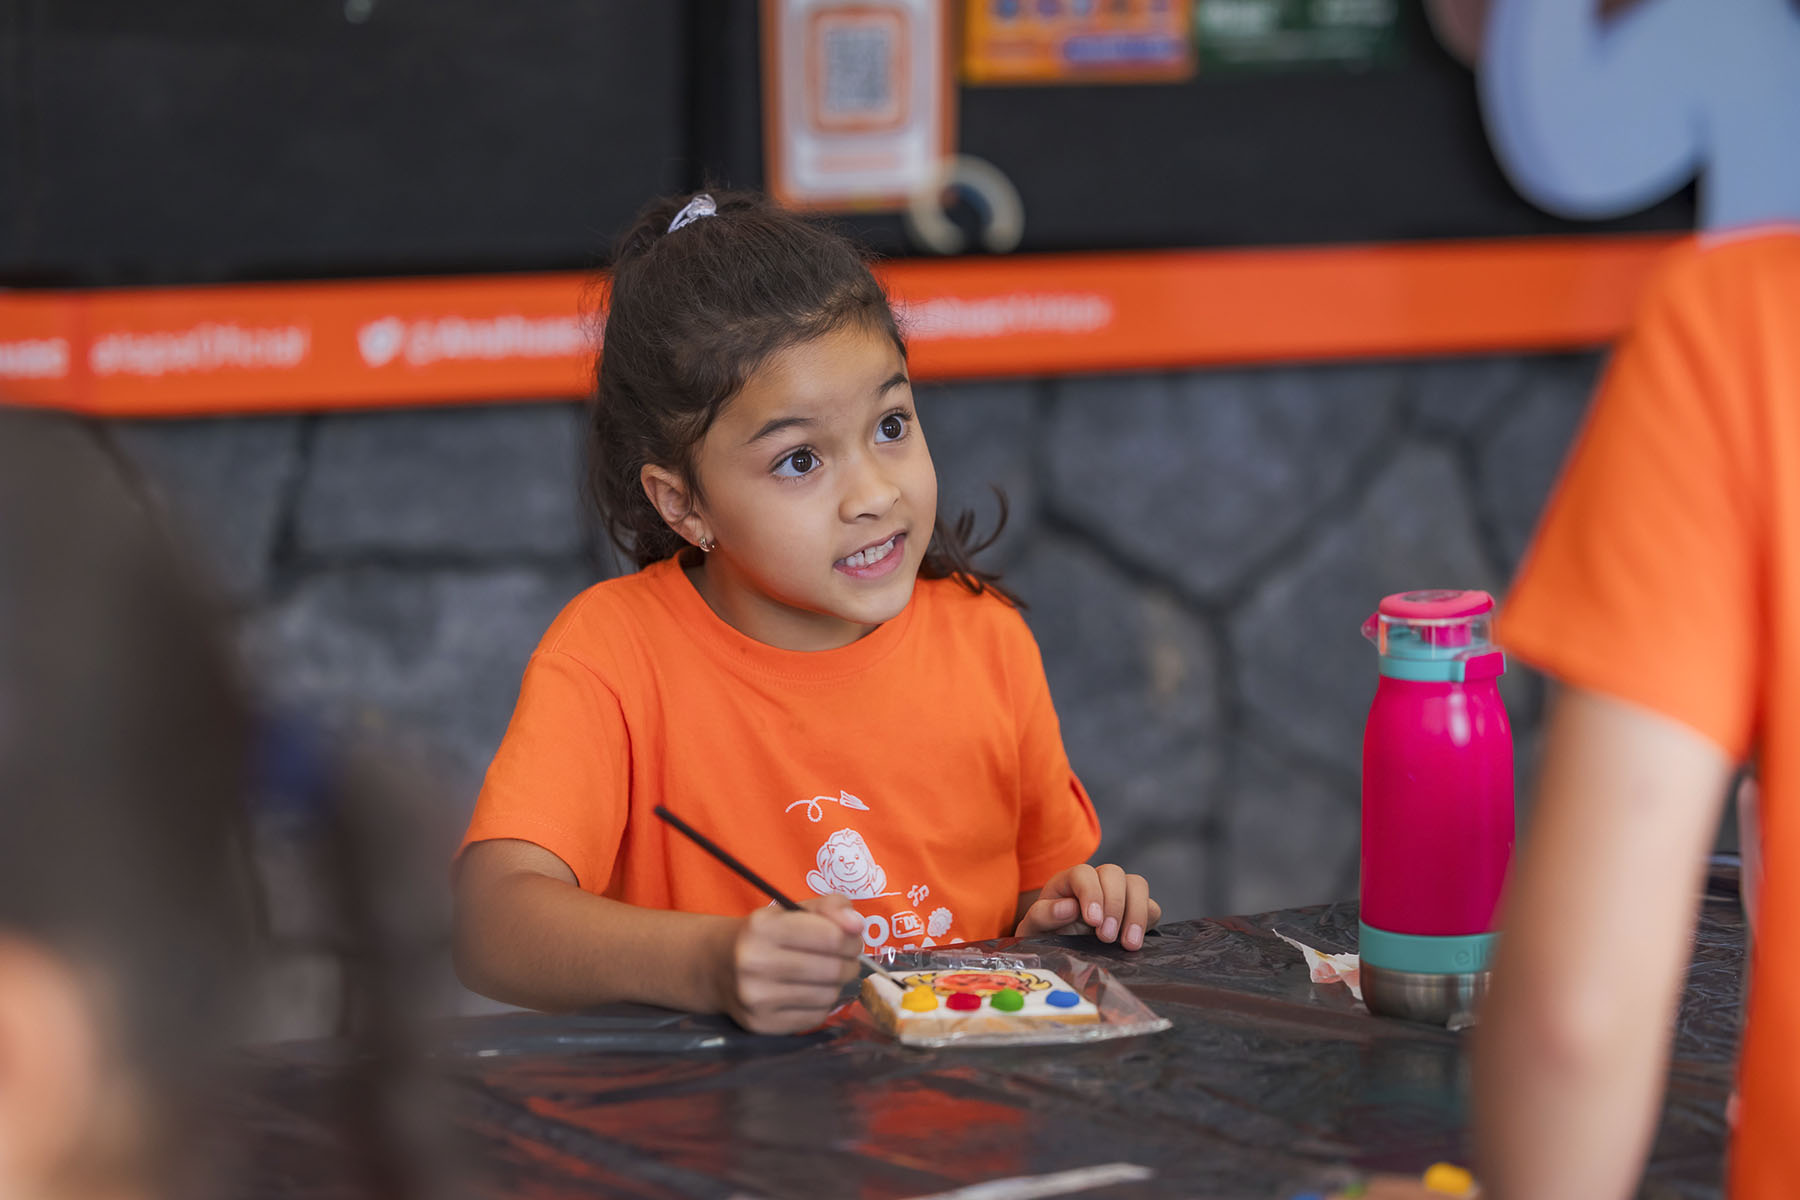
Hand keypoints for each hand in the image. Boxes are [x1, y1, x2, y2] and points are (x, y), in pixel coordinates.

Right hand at [719, 895, 863, 1033]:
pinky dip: (822, 1004)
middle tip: (844, 959)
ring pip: (828, 996)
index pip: (831, 937)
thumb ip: (831, 907)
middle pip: (833, 970)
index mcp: (763, 927)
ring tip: (825, 975)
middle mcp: (755, 963)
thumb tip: (857, 925)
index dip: (851, 938)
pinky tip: (810, 992)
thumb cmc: (765, 934)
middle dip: (849, 963)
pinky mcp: (762, 1025)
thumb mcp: (793, 909)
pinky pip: (816, 1017)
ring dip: (837, 985)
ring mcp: (756, 998)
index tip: (849, 938)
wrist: (717, 965)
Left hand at [1015, 863, 1160, 949]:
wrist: (1059, 952)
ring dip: (1136, 913)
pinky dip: (1147, 922)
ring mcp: (1119, 895)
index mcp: (1069, 882)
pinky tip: (1133, 943)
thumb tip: (1068, 907)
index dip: (1091, 893)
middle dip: (1114, 904)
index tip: (1092, 920)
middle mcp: (1096, 882)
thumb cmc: (1044, 936)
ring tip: (1128, 944)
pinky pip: (1152, 907)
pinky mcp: (1136, 912)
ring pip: (1137, 885)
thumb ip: (1043, 915)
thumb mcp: (1033, 929)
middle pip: (1114, 873)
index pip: (1083, 873)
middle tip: (1106, 936)